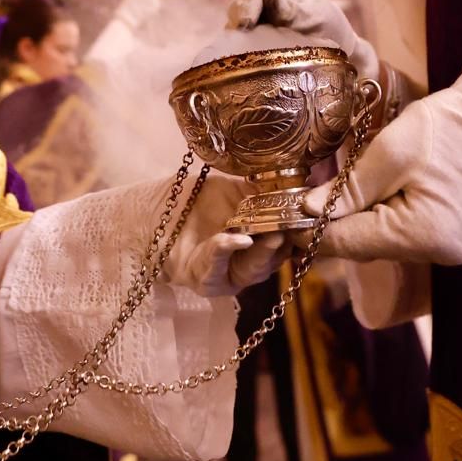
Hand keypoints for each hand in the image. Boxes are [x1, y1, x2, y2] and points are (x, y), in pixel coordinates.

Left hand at [165, 173, 291, 296]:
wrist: (153, 214)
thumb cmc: (193, 200)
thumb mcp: (228, 189)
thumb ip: (255, 190)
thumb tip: (288, 180)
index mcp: (259, 239)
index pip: (286, 237)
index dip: (297, 226)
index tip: (308, 210)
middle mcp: (248, 261)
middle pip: (275, 256)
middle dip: (286, 242)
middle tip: (295, 226)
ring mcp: (229, 274)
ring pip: (253, 268)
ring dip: (263, 251)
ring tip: (273, 234)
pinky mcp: (205, 280)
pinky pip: (218, 263)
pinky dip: (227, 250)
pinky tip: (235, 238)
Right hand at [226, 0, 378, 79]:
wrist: (339, 49)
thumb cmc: (329, 27)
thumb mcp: (316, 17)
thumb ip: (293, 10)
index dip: (249, 4)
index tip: (246, 22)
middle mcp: (265, 2)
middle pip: (241, 4)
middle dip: (237, 15)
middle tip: (239, 30)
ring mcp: (258, 21)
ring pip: (236, 23)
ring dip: (234, 33)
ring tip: (234, 45)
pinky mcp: (255, 40)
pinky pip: (241, 41)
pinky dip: (237, 47)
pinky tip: (237, 56)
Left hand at [303, 62, 461, 265]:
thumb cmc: (445, 130)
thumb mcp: (390, 153)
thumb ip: (348, 189)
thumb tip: (305, 212)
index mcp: (423, 235)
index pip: (350, 243)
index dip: (310, 232)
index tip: (279, 220)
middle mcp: (436, 254)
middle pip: (364, 245)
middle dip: (331, 224)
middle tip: (296, 204)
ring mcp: (445, 251)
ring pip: (379, 240)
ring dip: (355, 219)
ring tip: (331, 194)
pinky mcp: (447, 239)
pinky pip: (398, 234)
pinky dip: (378, 216)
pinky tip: (368, 194)